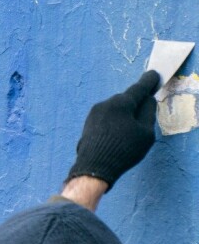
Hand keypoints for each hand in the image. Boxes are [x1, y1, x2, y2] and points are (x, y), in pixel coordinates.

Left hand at [66, 70, 160, 186]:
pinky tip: (117, 136)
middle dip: (136, 103)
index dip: (148, 82)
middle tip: (145, 113)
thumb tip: (147, 100)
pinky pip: (107, 117)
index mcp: (120, 103)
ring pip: (115, 109)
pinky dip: (115, 121)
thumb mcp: (145, 132)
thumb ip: (148, 112)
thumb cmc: (123, 150)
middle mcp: (104, 104)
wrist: (94, 168)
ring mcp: (93, 113)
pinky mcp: (88, 123)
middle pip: (126, 99)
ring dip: (124, 114)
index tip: (154, 75)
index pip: (138, 89)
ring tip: (129, 133)